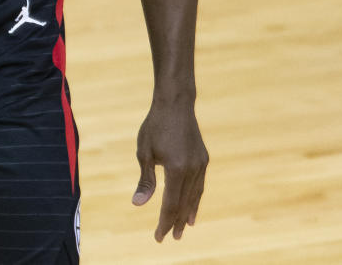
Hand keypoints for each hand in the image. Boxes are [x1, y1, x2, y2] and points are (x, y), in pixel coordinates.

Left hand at [132, 100, 207, 241]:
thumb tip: (138, 205)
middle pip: (184, 204)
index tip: (159, 237)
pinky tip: (192, 203)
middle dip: (176, 222)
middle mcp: (192, 170)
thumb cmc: (155, 126)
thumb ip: (146, 180)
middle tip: (172, 237)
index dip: (164, 222)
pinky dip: (195, 197)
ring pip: (195, 195)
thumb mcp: (144, 152)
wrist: (175, 103)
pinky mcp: (203, 158)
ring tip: (185, 226)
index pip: (170, 204)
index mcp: (176, 169)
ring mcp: (200, 164)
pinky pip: (199, 184)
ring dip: (188, 212)